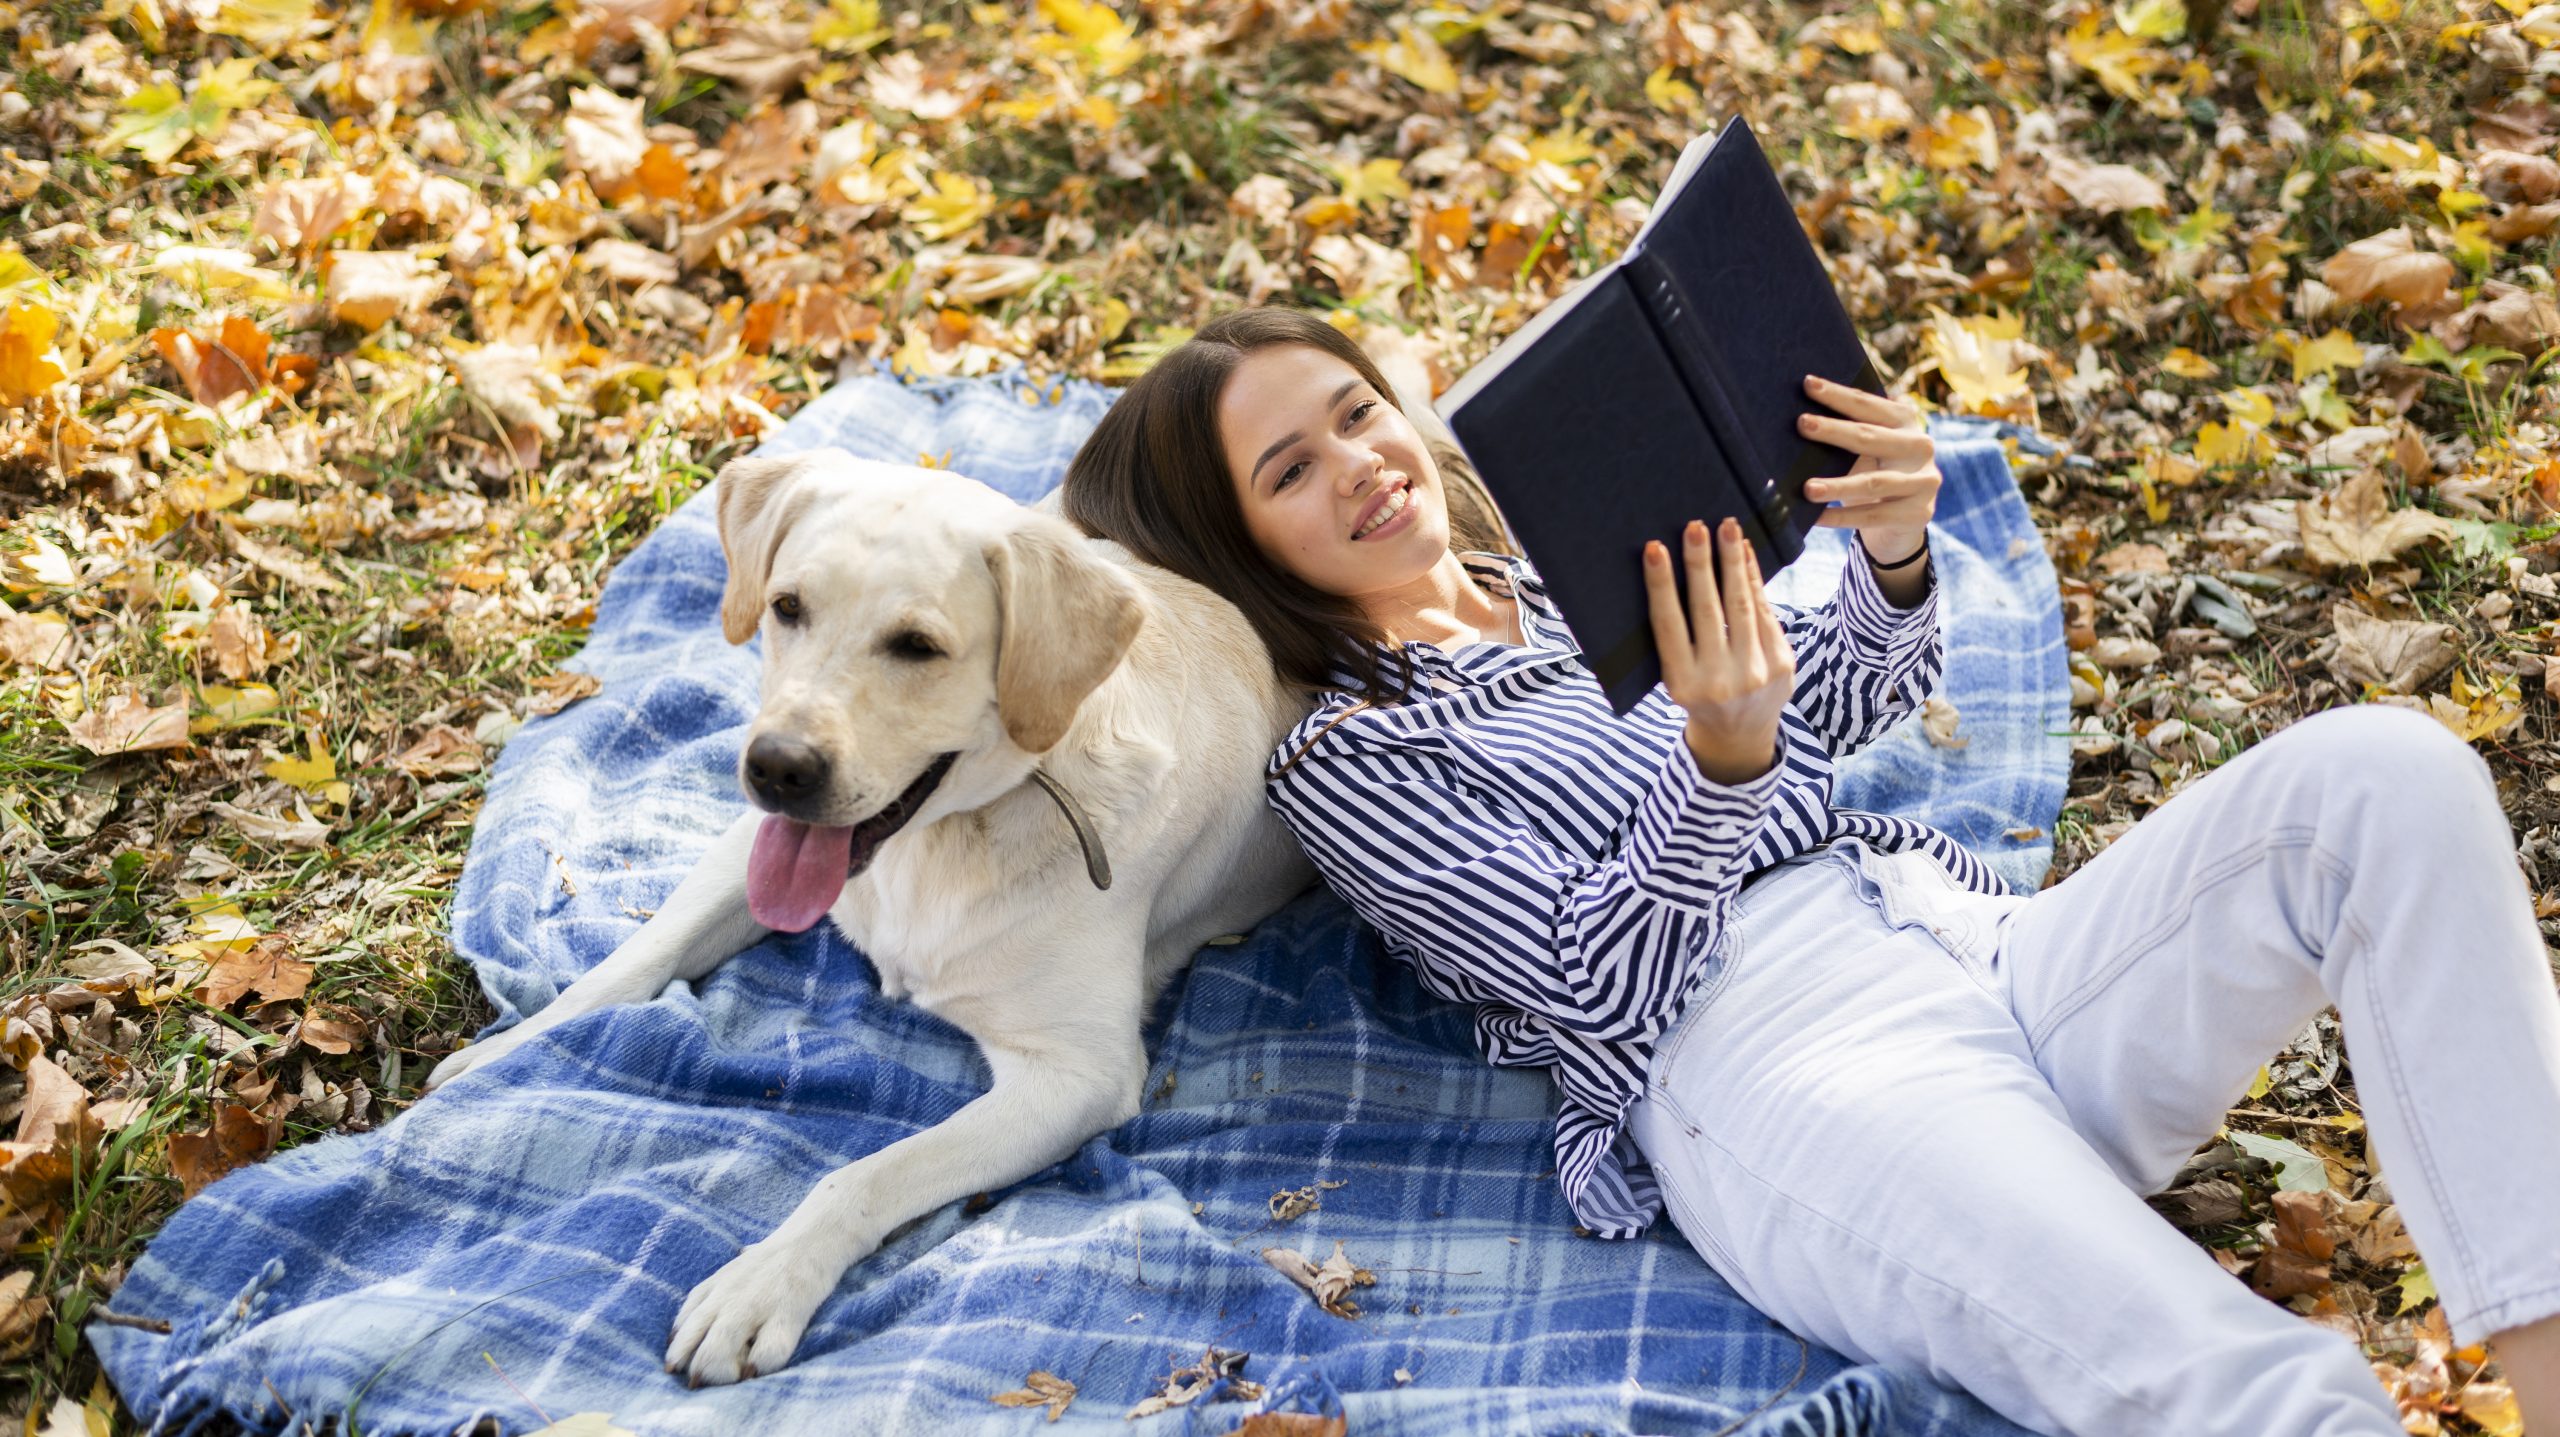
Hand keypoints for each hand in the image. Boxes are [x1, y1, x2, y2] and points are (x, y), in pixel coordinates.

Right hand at [1645, 516, 1793, 785]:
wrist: (1740, 735)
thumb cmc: (1699, 695)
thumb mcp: (1677, 677)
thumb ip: (1676, 638)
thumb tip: (1672, 572)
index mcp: (1682, 684)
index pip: (1668, 625)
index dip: (1661, 585)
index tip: (1654, 549)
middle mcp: (1719, 680)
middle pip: (1708, 610)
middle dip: (1701, 564)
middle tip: (1695, 527)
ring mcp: (1755, 672)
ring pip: (1742, 606)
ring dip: (1733, 562)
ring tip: (1726, 528)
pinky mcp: (1782, 663)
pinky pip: (1766, 611)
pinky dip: (1754, 579)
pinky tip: (1745, 553)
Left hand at [1796, 374, 1938, 565]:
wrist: (1904, 519)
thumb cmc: (1875, 472)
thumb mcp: (1869, 450)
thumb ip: (1848, 434)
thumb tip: (1800, 424)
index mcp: (1905, 422)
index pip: (1868, 405)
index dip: (1839, 395)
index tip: (1808, 384)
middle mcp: (1920, 446)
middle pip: (1870, 437)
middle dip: (1834, 430)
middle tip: (1803, 424)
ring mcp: (1924, 481)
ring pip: (1874, 483)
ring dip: (1838, 486)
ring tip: (1808, 489)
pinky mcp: (1919, 513)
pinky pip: (1873, 516)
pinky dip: (1842, 517)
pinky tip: (1817, 518)